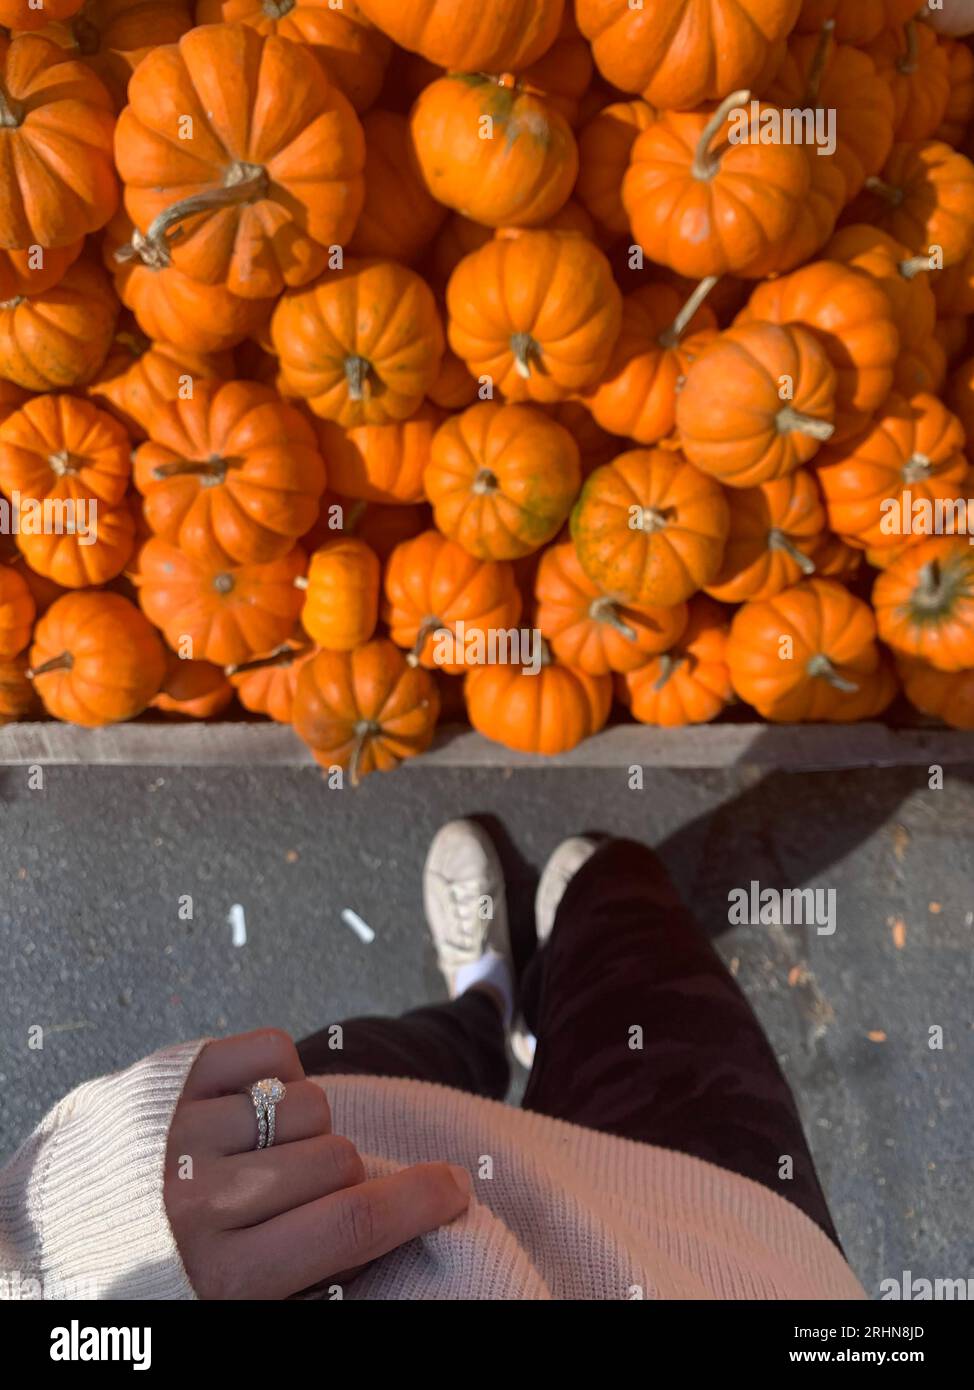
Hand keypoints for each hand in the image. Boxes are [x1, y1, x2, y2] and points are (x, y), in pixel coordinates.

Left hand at [164, 1028, 470, 1298]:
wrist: (49, 1237)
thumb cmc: (156, 1276)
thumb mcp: (232, 1300)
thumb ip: (308, 1268)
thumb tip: (391, 1220)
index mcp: (224, 1275)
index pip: (352, 1222)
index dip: (420, 1201)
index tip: (455, 1187)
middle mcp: (202, 1200)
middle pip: (338, 1158)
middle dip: (343, 1175)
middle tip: (308, 1194)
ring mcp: (182, 1130)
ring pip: (309, 1104)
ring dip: (306, 1130)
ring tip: (264, 1156)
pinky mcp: (169, 1077)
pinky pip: (271, 1051)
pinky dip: (281, 1072)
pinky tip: (255, 1106)